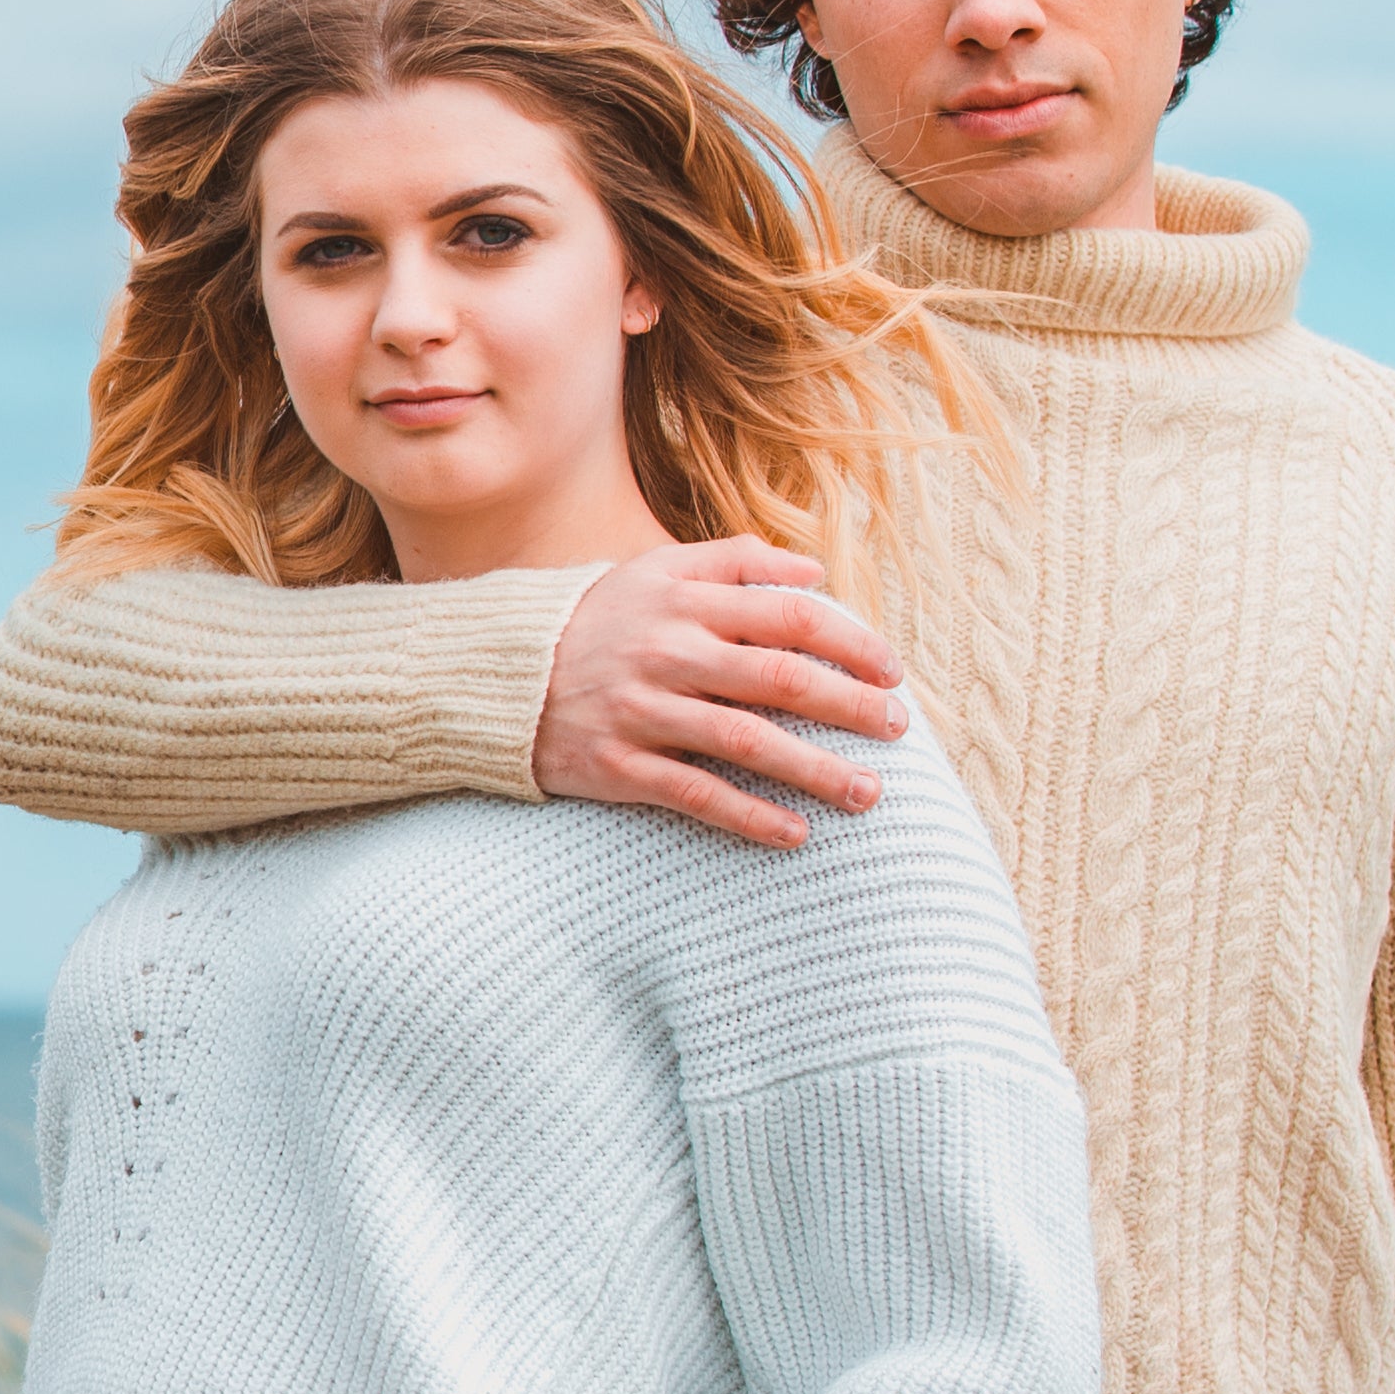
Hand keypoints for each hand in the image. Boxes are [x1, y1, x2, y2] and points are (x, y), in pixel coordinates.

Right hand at [528, 540, 911, 848]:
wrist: (496, 675)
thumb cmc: (595, 619)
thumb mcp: (654, 570)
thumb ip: (736, 561)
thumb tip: (817, 571)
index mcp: (685, 603)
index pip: (789, 617)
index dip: (851, 644)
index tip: (892, 671)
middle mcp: (668, 654)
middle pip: (782, 680)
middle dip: (852, 707)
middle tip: (898, 729)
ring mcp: (642, 711)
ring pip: (748, 742)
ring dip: (816, 770)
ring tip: (866, 793)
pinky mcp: (617, 765)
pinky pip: (695, 794)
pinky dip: (749, 816)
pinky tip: (794, 833)